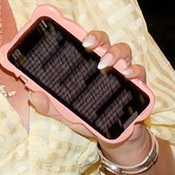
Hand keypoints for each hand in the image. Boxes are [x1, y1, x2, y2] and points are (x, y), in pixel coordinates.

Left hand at [21, 27, 151, 150]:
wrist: (115, 138)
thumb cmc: (89, 119)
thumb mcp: (66, 113)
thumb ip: (49, 105)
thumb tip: (33, 95)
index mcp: (89, 65)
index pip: (88, 42)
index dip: (85, 36)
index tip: (79, 40)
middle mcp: (108, 63)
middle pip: (106, 41)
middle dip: (99, 39)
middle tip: (89, 47)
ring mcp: (124, 72)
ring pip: (124, 51)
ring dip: (116, 54)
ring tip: (106, 64)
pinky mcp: (138, 85)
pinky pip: (140, 72)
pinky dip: (136, 72)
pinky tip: (129, 77)